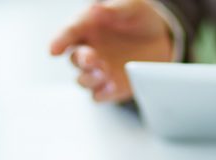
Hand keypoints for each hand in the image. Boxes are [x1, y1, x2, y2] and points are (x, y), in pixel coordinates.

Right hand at [51, 0, 173, 101]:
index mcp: (88, 27)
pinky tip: (112, 87)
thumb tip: (98, 10)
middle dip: (81, 61)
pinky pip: (99, 95)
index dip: (60, 41)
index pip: (69, 33)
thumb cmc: (140, 18)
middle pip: (75, 59)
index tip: (55, 50)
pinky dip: (102, 93)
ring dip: (90, 78)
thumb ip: (116, 8)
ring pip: (83, 80)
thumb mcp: (133, 6)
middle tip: (92, 58)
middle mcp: (90, 50)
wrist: (161, 39)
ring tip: (105, 71)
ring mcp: (99, 71)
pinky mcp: (110, 87)